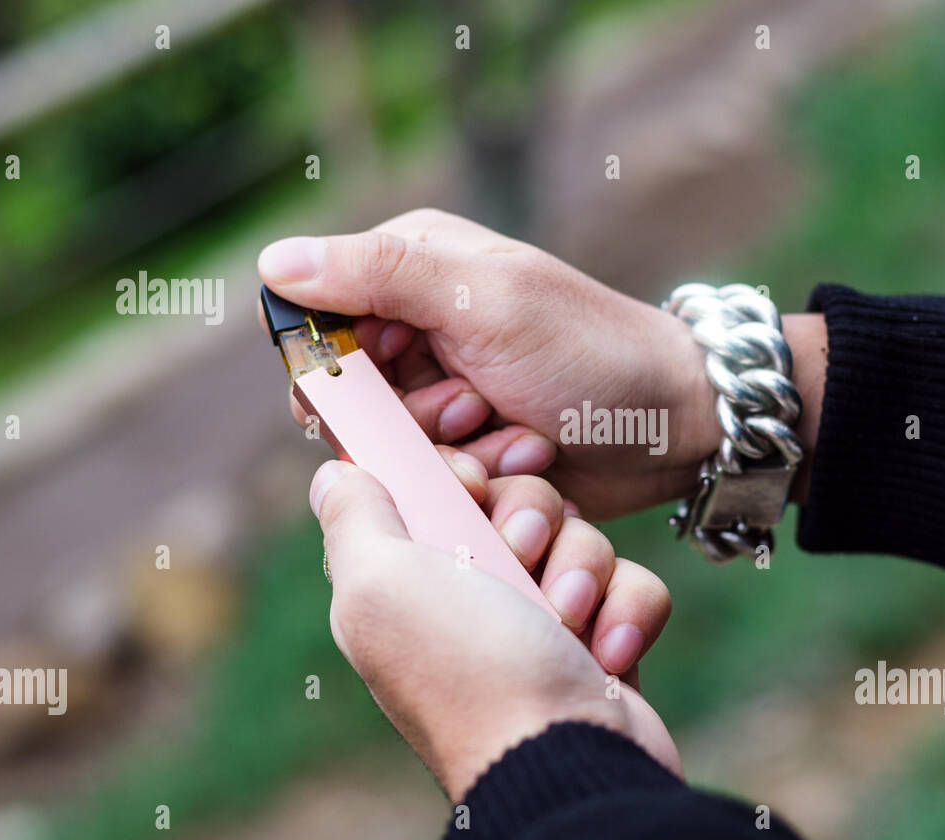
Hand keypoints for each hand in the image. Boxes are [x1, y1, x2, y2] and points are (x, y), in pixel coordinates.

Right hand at [259, 208, 826, 520]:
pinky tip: (527, 457)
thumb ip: (381, 276)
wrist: (671, 425)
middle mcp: (417, 324)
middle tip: (473, 407)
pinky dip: (476, 475)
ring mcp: (442, 388)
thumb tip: (273, 260)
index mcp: (412, 265)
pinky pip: (429, 474)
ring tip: (514, 433)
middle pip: (345, 393)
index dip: (332, 369)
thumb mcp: (485, 302)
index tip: (374, 396)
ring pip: (386, 444)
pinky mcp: (466, 445)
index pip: (314, 316)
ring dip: (451, 451)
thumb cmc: (588, 352)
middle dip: (409, 417)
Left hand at [311, 452, 679, 801]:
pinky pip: (629, 581)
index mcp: (408, 581)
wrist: (566, 761)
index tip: (470, 488)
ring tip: (567, 624)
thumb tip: (333, 476)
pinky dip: (626, 611)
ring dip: (583, 571)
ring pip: (580, 536)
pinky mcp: (600, 641)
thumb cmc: (469, 673)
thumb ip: (355, 518)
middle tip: (520, 557)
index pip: (436, 487)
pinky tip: (607, 655)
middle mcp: (471, 597)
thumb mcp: (380, 585)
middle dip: (532, 520)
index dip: (458, 473)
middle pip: (518, 500)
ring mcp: (539, 622)